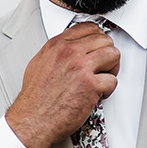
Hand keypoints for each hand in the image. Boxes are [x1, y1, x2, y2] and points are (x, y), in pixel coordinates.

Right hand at [5, 22, 119, 147]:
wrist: (32, 119)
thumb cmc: (35, 98)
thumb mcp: (39, 63)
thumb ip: (56, 51)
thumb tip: (70, 47)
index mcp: (57, 45)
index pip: (89, 28)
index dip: (98, 39)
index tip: (98, 49)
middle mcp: (70, 52)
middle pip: (105, 40)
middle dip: (107, 54)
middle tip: (102, 67)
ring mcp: (81, 67)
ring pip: (113, 55)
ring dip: (112, 69)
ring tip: (102, 79)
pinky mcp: (90, 85)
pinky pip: (112, 80)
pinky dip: (108, 90)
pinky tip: (98, 94)